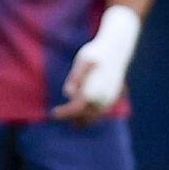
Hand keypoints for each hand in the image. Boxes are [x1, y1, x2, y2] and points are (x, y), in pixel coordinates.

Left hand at [52, 7, 138, 124]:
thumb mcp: (82, 61)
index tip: (53, 114)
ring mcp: (110, 98)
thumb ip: (75, 77)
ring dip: (81, 119)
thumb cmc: (95, 54)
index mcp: (96, 88)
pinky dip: (90, 116)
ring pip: (94, 116)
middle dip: (71, 117)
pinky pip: (100, 112)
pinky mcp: (113, 98)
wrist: (115, 50)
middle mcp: (105, 96)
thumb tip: (69, 94)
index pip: (77, 108)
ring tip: (68, 119)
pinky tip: (80, 115)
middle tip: (56, 114)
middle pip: (85, 115)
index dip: (65, 113)